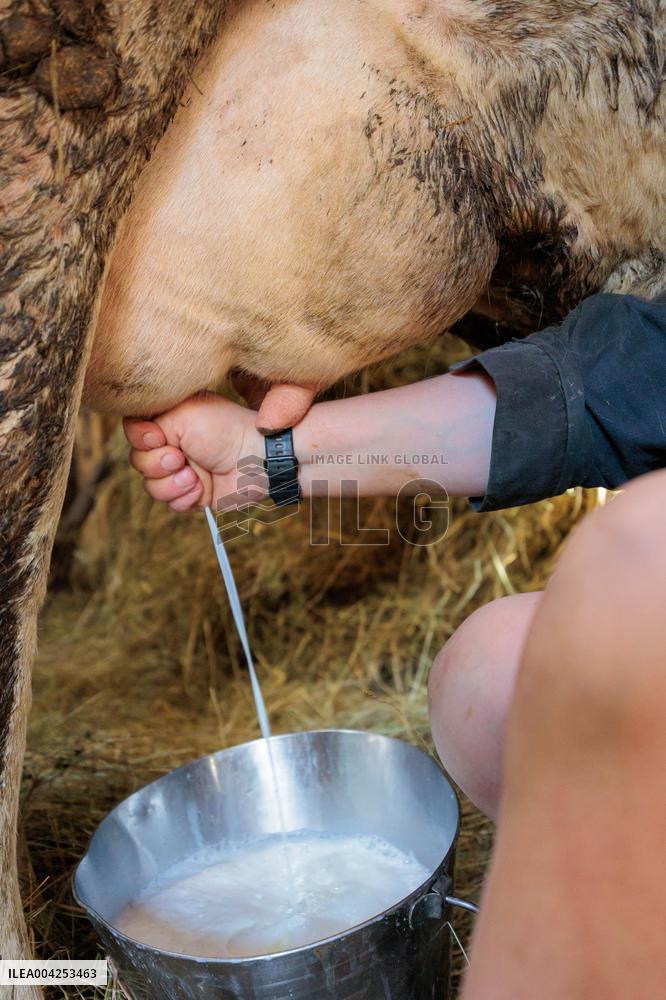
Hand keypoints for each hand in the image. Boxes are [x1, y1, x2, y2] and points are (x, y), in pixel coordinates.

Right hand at [124, 392, 263, 511]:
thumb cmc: (225, 429)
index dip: (140, 438)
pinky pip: (170, 504)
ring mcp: (181, 471)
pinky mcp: (192, 494)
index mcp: (169, 420)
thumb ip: (151, 422)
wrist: (256, 459)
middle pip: (138, 461)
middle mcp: (172, 445)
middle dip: (157, 463)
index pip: (133, 431)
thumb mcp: (183, 415)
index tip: (157, 437)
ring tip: (193, 476)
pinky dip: (184, 498)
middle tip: (180, 458)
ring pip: (151, 486)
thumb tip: (140, 440)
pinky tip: (202, 488)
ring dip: (171, 484)